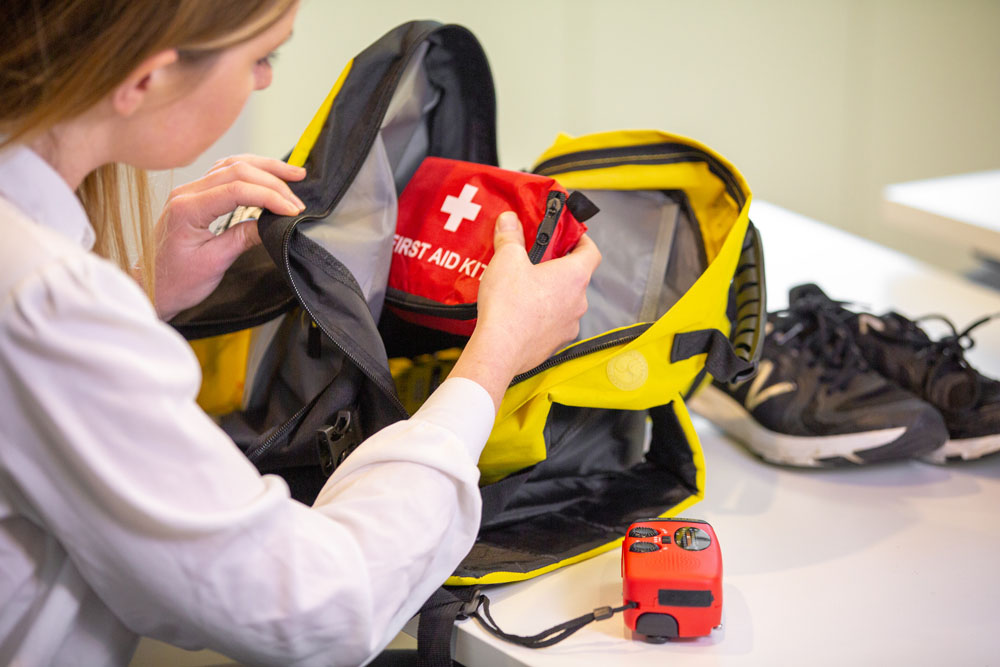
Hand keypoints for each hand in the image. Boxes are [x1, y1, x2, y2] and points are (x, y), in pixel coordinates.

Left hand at [151, 155, 306, 320]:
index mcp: (187, 209)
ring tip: (293, 175)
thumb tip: (273, 223)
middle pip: (236, 170)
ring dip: (265, 169)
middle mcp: (185, 193)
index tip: (292, 211)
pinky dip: (250, 172)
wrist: (150, 289)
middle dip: (273, 182)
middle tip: (297, 200)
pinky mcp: (195, 196)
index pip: (236, 189)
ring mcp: (189, 191)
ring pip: (232, 165)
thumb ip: (243, 238)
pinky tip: (267, 175)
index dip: (269, 196)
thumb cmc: (175, 282)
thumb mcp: (214, 263)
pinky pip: (224, 173)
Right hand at [449, 211, 601, 409]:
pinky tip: (520, 314)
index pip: (592, 252)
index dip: (582, 241)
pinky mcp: (555, 344)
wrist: (499, 351)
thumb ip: (511, 236)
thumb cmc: (509, 304)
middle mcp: (579, 302)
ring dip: (550, 294)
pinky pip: (553, 324)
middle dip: (558, 268)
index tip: (569, 237)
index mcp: (574, 276)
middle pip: (576, 278)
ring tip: (523, 290)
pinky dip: (542, 317)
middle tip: (536, 261)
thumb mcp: (506, 259)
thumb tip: (510, 220)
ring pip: (565, 303)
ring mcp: (569, 326)